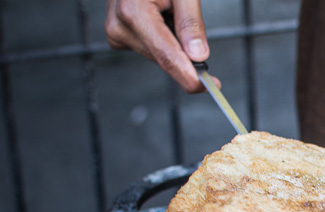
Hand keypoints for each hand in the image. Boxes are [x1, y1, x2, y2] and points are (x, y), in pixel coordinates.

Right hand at [105, 0, 219, 92]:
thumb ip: (190, 22)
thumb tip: (198, 56)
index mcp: (133, 12)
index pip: (166, 56)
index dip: (189, 76)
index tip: (208, 87)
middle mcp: (119, 26)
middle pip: (164, 58)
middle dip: (185, 53)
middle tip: (195, 33)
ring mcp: (116, 32)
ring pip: (158, 56)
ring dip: (173, 42)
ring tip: (169, 11)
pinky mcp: (118, 36)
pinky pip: (150, 49)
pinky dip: (162, 39)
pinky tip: (160, 17)